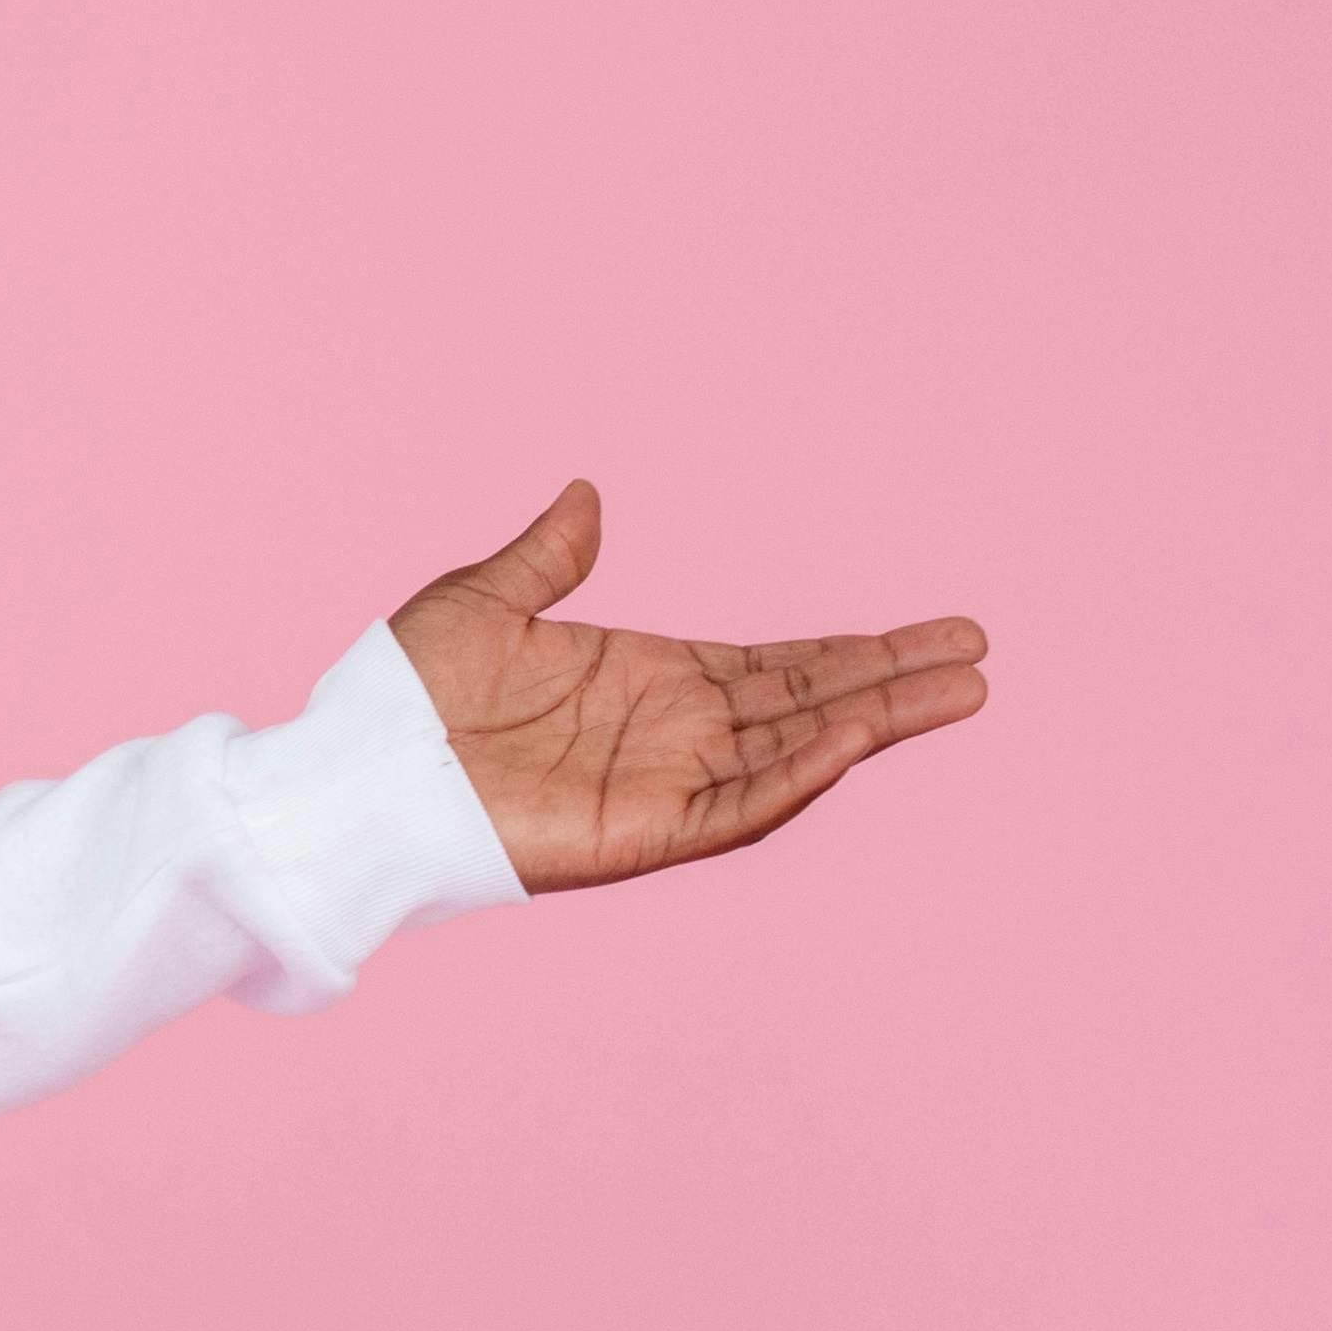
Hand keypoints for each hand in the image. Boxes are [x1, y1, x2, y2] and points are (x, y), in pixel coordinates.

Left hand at [389, 487, 985, 896]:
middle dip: (892, 682)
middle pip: (807, 706)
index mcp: (647, 681)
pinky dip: (796, 775)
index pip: (777, 668)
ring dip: (873, 723)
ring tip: (959, 692)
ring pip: (791, 755)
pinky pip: (735, 808)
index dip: (852, 651)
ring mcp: (658, 787)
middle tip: (980, 657)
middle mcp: (668, 736)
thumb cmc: (400, 695)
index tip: (932, 633)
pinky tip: (856, 739)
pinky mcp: (635, 835)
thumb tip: (584, 495)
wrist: (351, 772)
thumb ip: (548, 556)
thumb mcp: (482, 599)